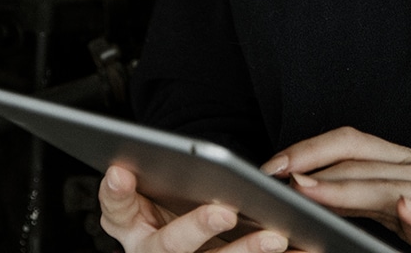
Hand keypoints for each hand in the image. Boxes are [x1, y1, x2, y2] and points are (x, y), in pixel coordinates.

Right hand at [97, 164, 289, 252]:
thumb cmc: (168, 201)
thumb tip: (128, 167)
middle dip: (197, 228)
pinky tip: (295, 248)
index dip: (116, 192)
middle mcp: (150, 251)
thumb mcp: (154, 186)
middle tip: (225, 210)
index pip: (115, 207)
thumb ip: (149, 177)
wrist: (185, 239)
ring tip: (275, 237)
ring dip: (245, 252)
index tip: (121, 172)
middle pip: (169, 246)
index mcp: (128, 223)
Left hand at [264, 128, 410, 252]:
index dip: (309, 149)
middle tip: (272, 174)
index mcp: (408, 171)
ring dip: (351, 187)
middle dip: (314, 164)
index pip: (351, 146)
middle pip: (363, 159)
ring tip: (312, 189)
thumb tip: (314, 204)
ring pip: (396, 186)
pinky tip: (406, 208)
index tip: (270, 165)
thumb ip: (370, 208)